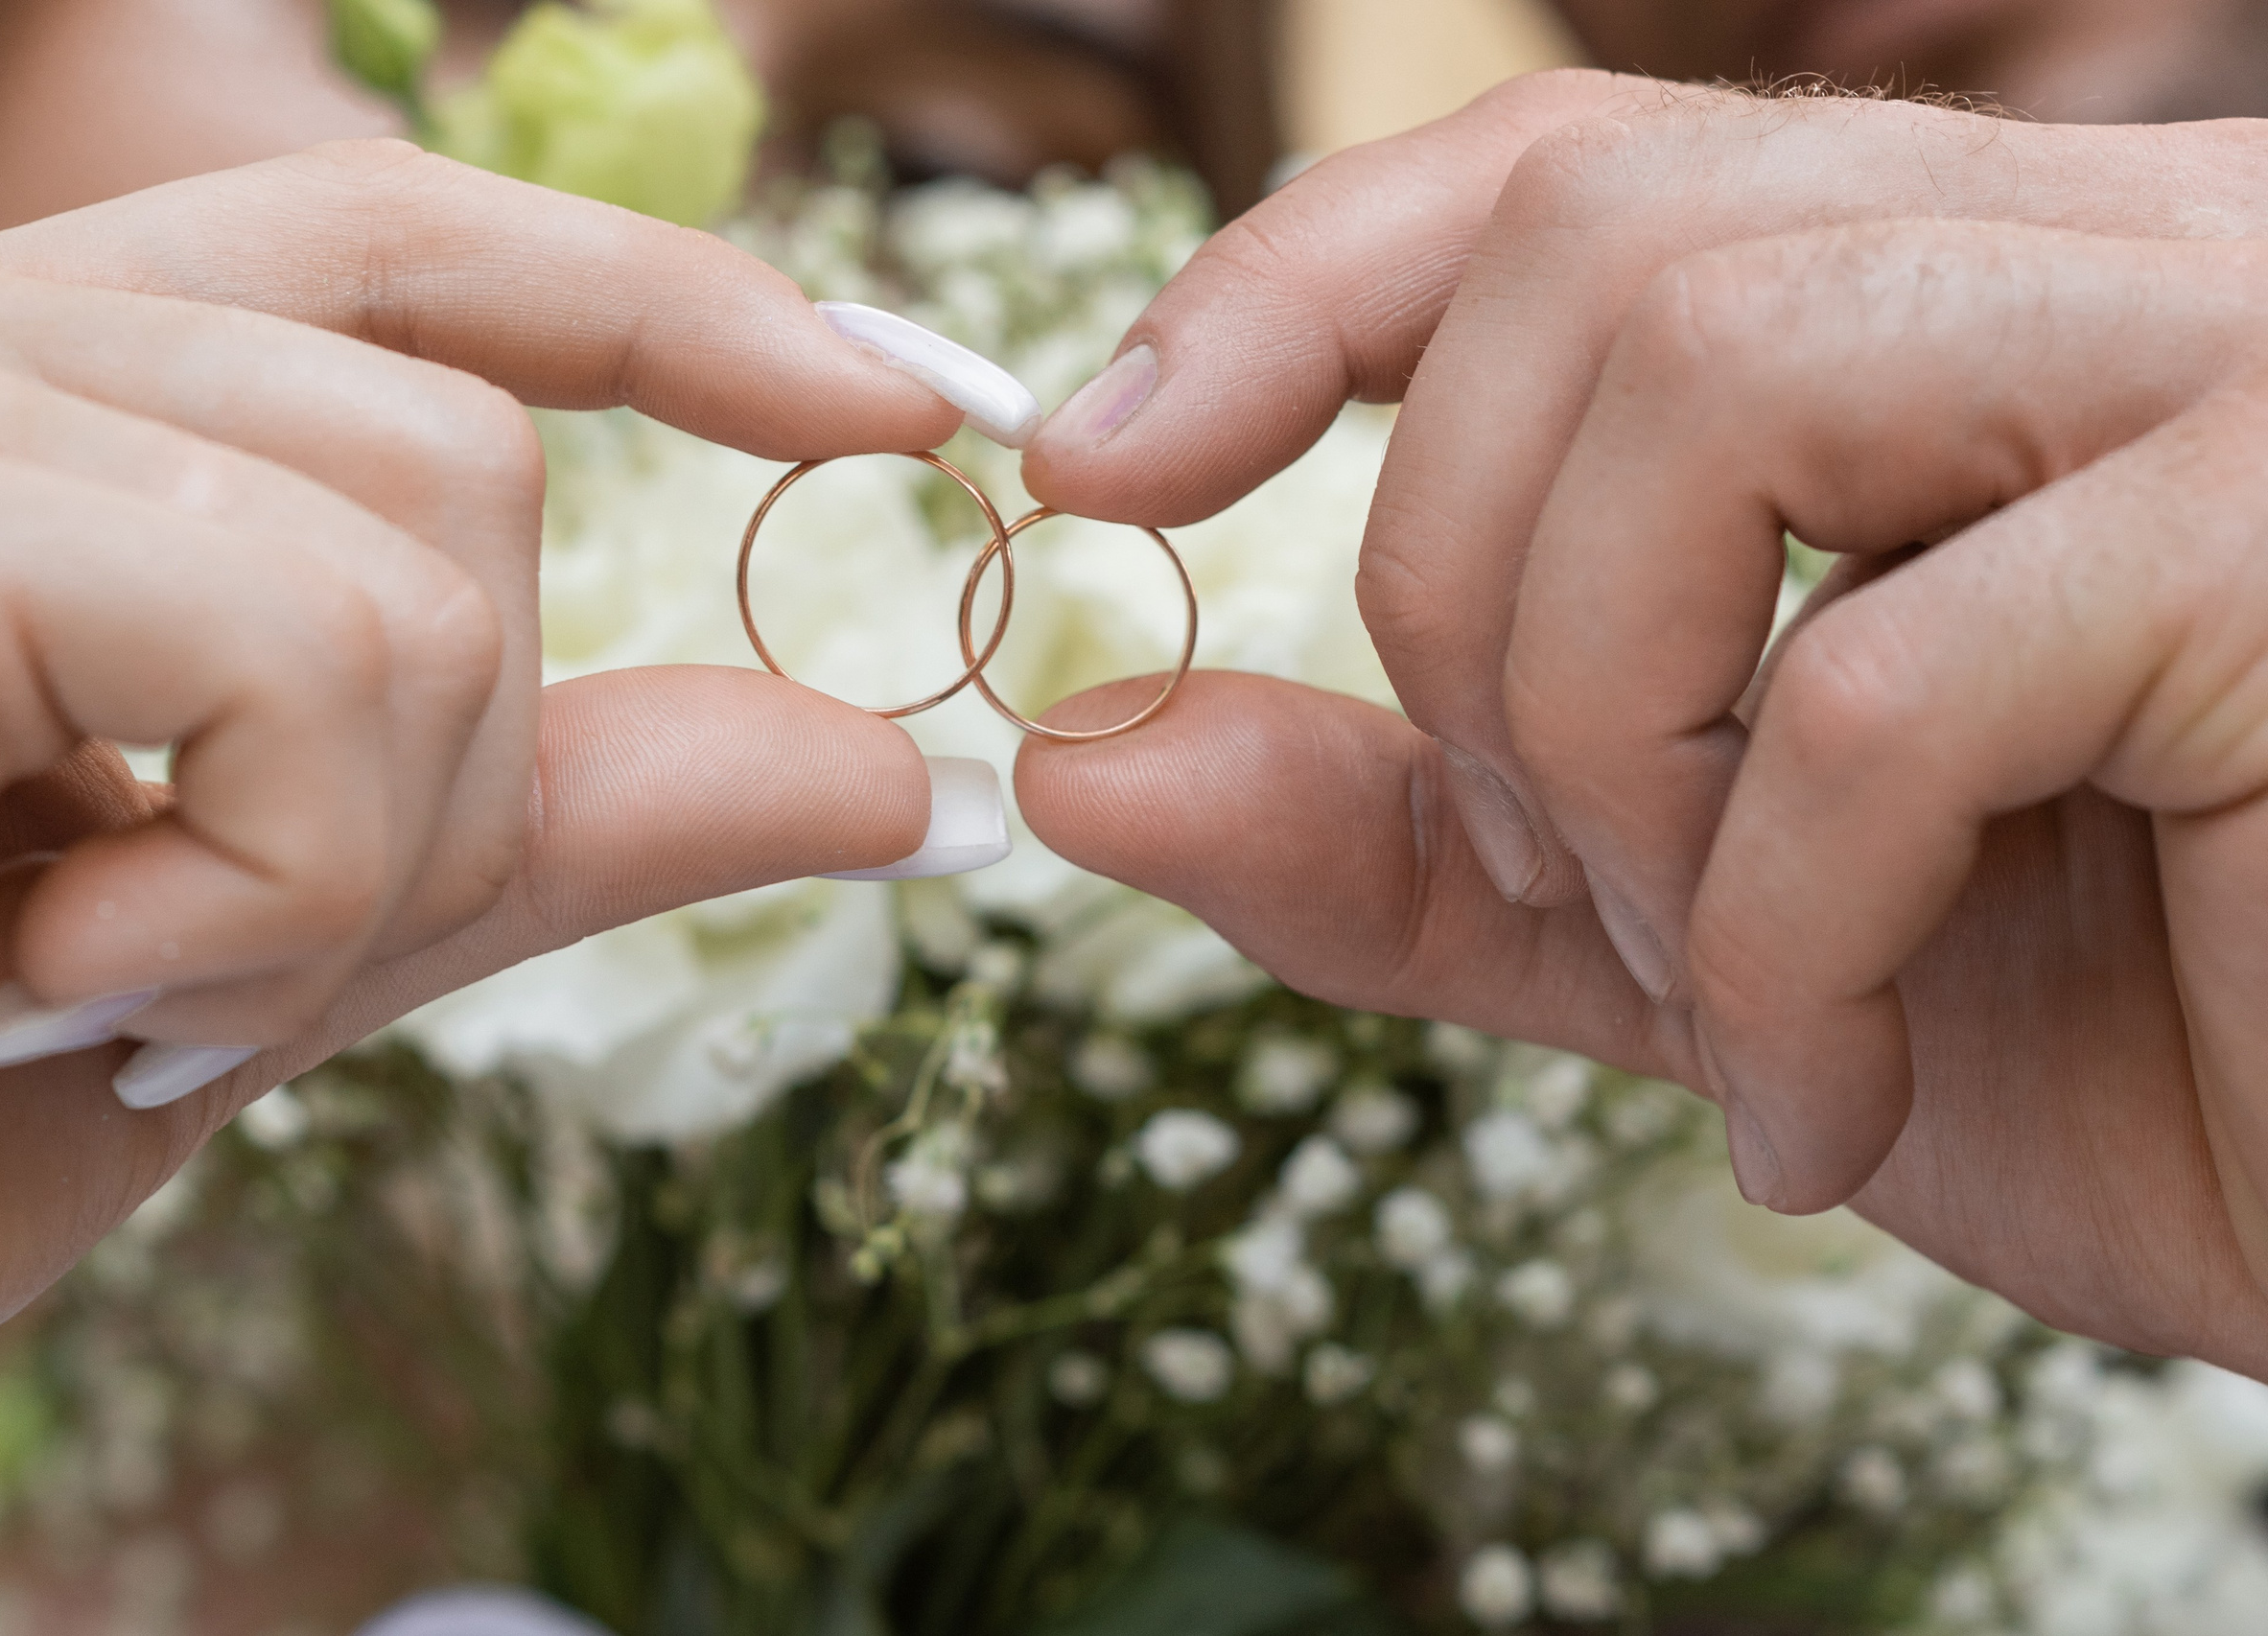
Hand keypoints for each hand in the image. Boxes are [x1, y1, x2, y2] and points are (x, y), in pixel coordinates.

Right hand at [0, 140, 963, 1410]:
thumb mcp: (250, 958)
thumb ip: (538, 828)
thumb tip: (870, 769)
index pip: (384, 262)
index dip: (653, 308)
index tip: (886, 399)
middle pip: (447, 448)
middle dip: (445, 770)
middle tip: (201, 971)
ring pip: (421, 547)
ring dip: (344, 858)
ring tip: (78, 985)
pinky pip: (306, 640)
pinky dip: (269, 878)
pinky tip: (51, 975)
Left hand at [1014, 74, 2267, 1375]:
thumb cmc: (2125, 1057)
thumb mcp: (1682, 938)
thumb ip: (1404, 840)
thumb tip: (1073, 754)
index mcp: (1979, 305)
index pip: (1578, 167)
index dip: (1303, 282)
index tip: (1103, 463)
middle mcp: (2127, 250)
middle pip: (1598, 245)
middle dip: (1455, 590)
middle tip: (1560, 871)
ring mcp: (2240, 354)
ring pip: (1710, 378)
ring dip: (1607, 742)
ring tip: (1711, 976)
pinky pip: (1877, 685)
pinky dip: (1775, 933)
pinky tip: (1834, 1095)